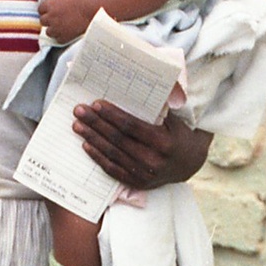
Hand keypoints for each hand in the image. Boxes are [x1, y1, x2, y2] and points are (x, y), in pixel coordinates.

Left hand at [39, 0, 92, 43]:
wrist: (92, 9)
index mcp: (50, 6)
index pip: (40, 9)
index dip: (44, 9)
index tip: (48, 9)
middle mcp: (51, 18)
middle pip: (43, 21)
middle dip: (47, 19)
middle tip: (54, 17)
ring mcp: (57, 28)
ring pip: (48, 32)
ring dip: (52, 29)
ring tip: (58, 26)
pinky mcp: (65, 37)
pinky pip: (58, 39)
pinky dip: (60, 36)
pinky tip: (65, 32)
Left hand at [73, 102, 210, 190]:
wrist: (188, 164)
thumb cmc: (178, 135)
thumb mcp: (174, 119)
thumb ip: (160, 104)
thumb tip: (143, 82)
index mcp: (163, 141)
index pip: (131, 126)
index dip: (112, 115)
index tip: (96, 104)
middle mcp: (153, 160)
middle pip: (118, 139)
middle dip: (96, 124)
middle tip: (79, 111)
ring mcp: (144, 174)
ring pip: (112, 154)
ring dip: (92, 138)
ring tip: (77, 125)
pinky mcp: (137, 183)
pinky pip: (112, 170)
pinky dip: (98, 157)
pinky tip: (86, 145)